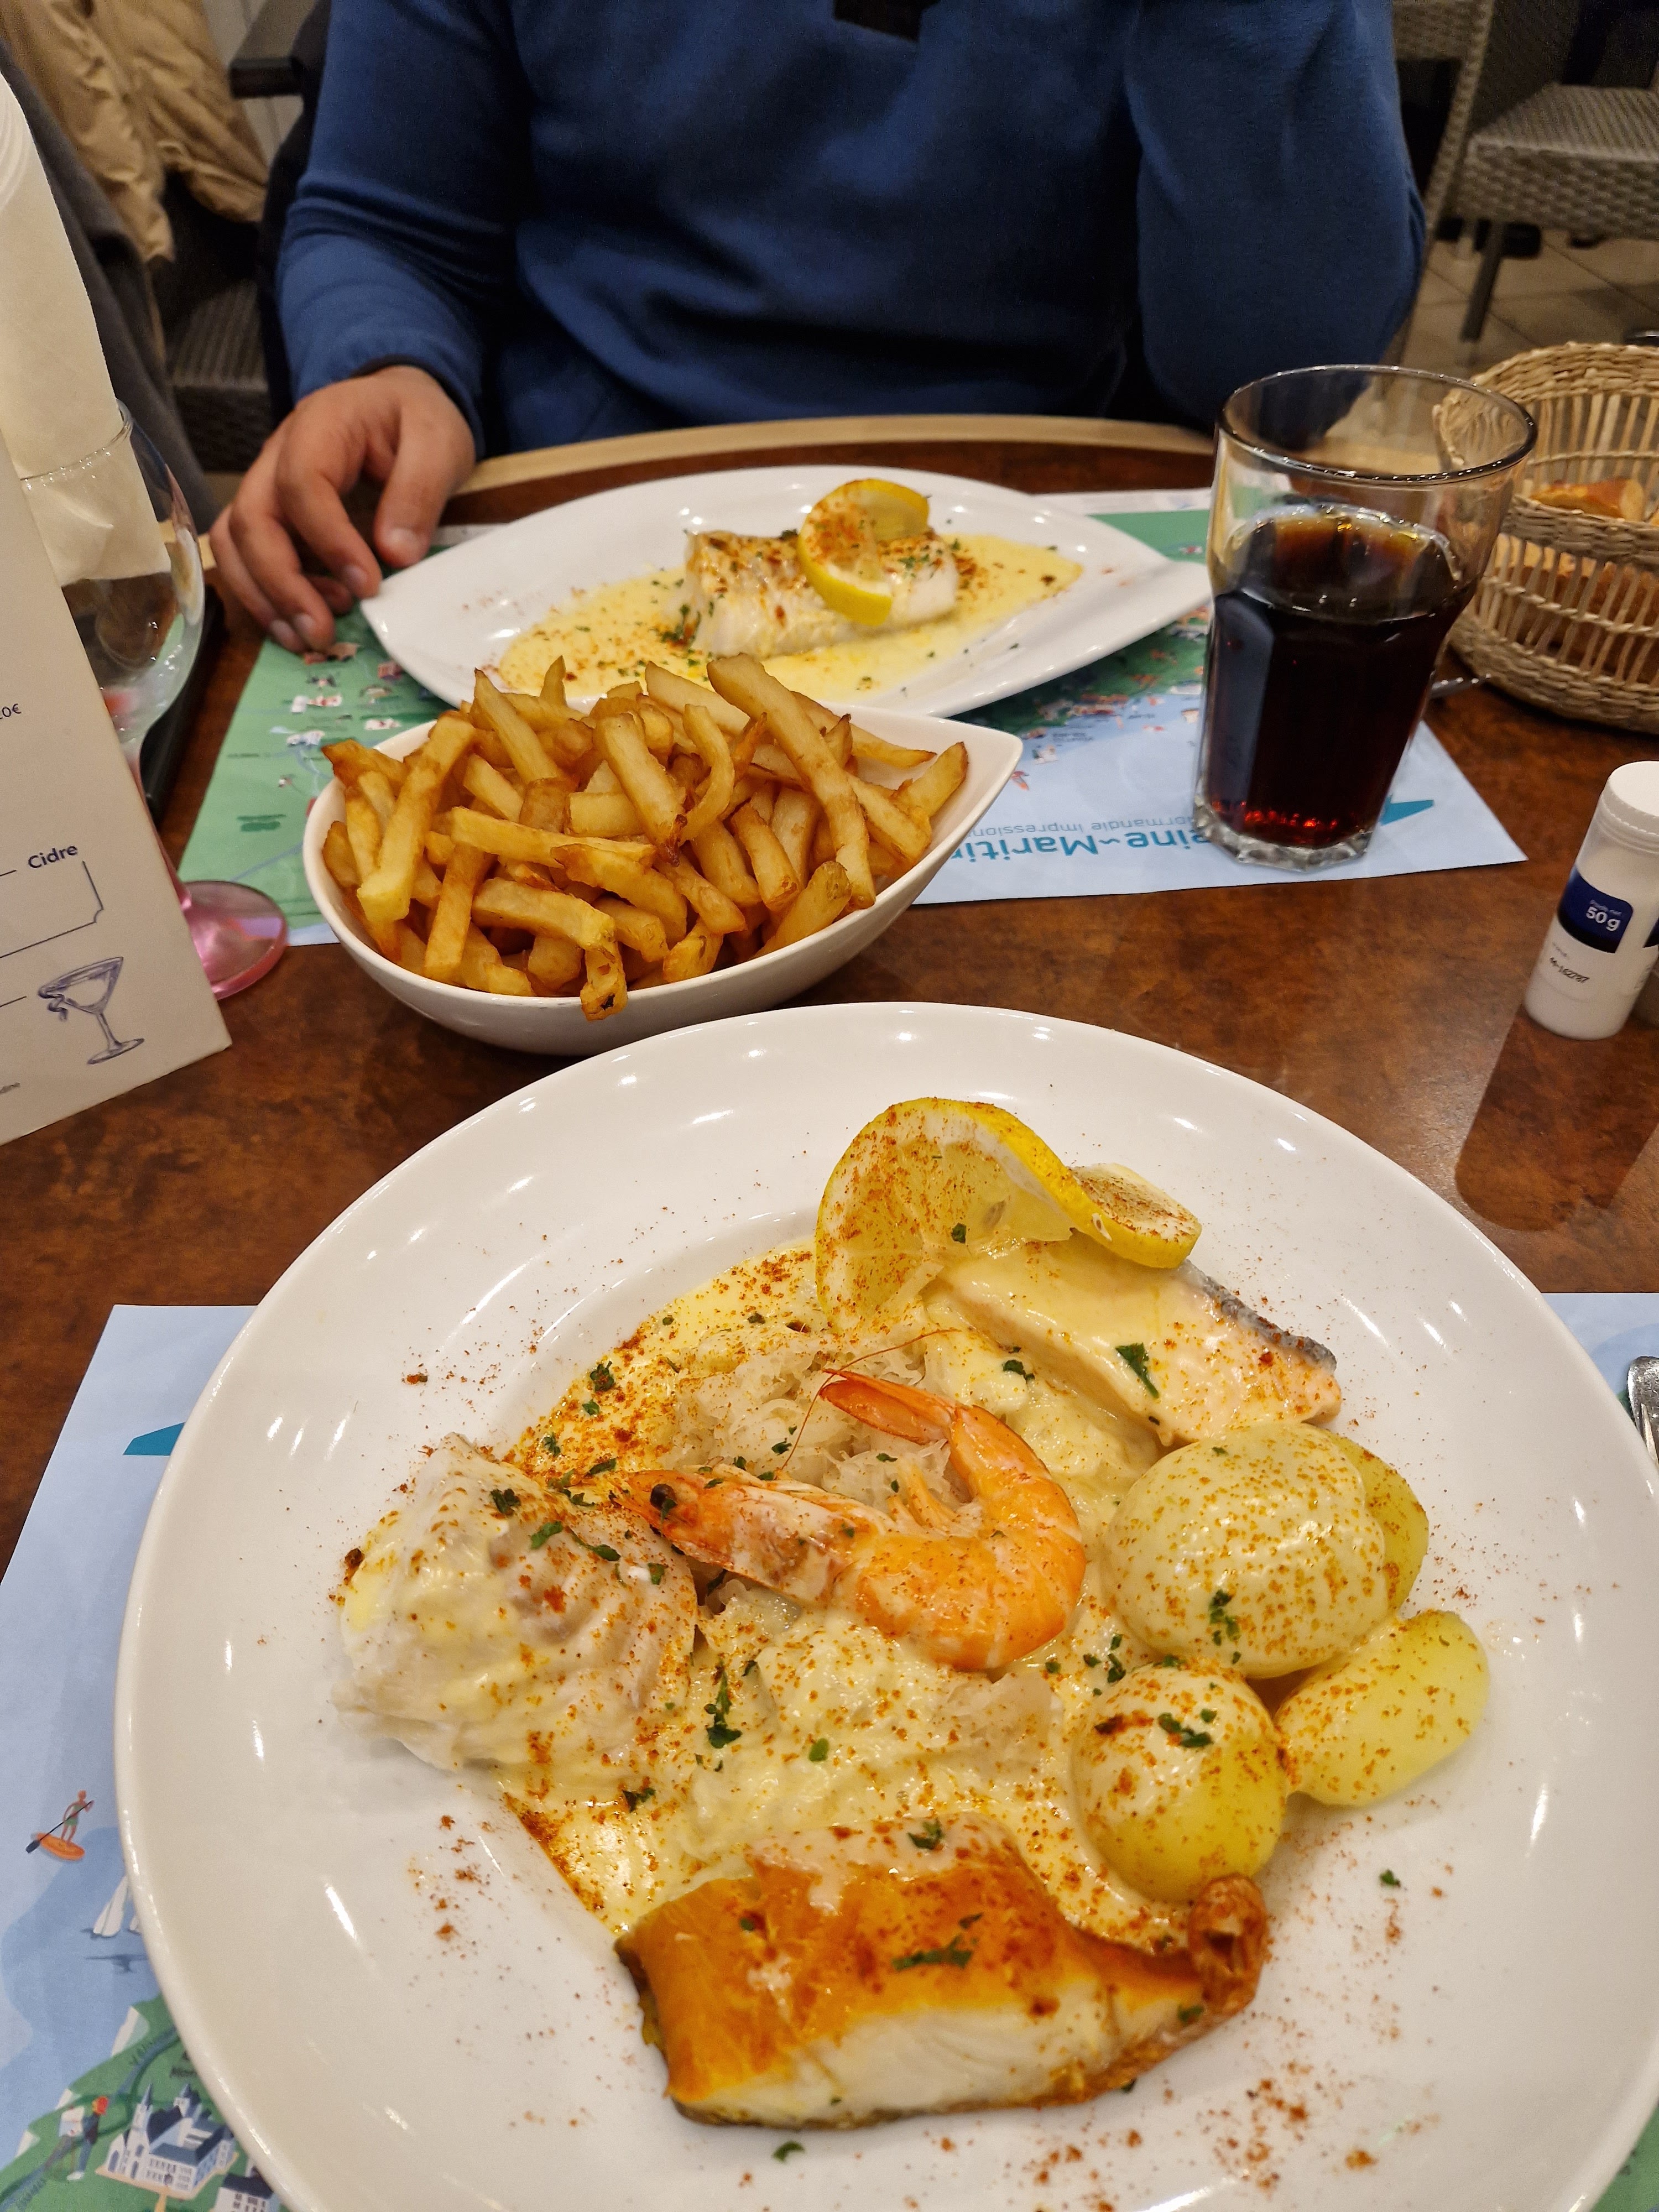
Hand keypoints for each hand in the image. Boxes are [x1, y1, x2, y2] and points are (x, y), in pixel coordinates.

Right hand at [210, 365, 475, 649]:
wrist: (400, 407)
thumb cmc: (418, 421)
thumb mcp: (439, 443)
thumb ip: (419, 491)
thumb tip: (395, 554)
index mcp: (321, 424)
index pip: (302, 482)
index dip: (328, 540)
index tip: (368, 585)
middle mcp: (277, 453)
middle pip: (250, 517)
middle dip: (280, 582)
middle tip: (321, 632)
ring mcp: (268, 485)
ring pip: (234, 541)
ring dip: (263, 596)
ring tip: (309, 636)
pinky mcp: (272, 515)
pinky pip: (246, 556)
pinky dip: (266, 595)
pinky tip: (305, 621)